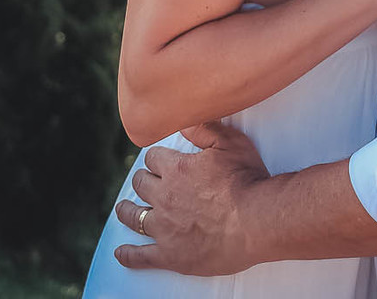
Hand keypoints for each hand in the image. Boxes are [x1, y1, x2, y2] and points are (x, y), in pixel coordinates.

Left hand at [114, 123, 268, 275]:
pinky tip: (121, 253)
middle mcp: (165, 197)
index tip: (158, 160)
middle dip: (141, 180)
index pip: (154, 158)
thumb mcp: (230, 143)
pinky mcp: (170, 255)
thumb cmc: (246, 180)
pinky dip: (128, 255)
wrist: (255, 221)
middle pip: (141, 185)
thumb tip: (184, 120)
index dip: (156, 158)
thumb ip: (204, 129)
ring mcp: (165, 228)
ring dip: (127, 211)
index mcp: (176, 169)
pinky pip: (141, 256)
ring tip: (123, 210)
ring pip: (135, 217)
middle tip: (143, 182)